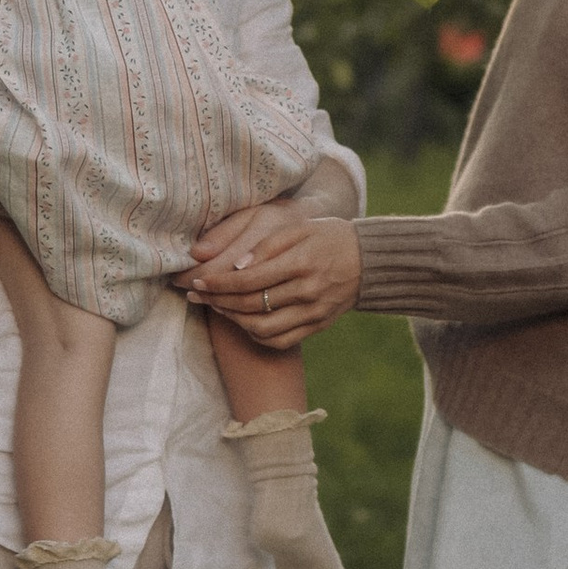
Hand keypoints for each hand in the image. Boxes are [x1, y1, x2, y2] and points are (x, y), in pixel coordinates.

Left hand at [182, 197, 363, 347]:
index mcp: (301, 263)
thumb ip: (266, 246)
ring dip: (233, 320)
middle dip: (217, 301)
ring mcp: (313, 312)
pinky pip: (279, 340)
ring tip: (218, 307)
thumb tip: (237, 267)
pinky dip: (255, 334)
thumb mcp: (299, 228)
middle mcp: (307, 291)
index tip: (198, 281)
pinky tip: (243, 321)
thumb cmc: (329, 237)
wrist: (370, 260)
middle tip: (197, 295)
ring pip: (262, 328)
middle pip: (251, 304)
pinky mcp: (317, 326)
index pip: (249, 279)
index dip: (219, 283)